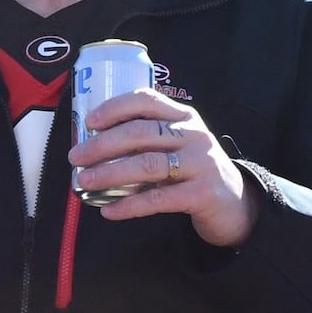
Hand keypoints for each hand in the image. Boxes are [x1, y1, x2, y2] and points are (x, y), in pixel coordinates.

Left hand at [70, 88, 253, 246]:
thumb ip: (148, 139)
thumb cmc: (194, 171)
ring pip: (147, 165)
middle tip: (75, 157)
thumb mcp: (178, 145)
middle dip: (102, 145)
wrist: (236, 204)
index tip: (90, 121)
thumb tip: (94, 146)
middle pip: (141, 133)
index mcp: (183, 116)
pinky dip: (129, 205)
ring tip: (84, 181)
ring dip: (110, 173)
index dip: (115, 108)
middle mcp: (193, 135)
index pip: (146, 101)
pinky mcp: (202, 194)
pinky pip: (158, 199)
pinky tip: (109, 211)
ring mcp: (200, 164)